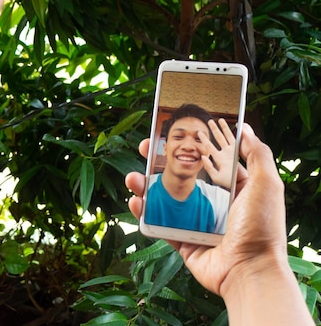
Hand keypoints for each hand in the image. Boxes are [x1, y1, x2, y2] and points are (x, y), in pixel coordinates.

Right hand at [126, 124, 312, 324]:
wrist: (249, 271)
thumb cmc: (260, 227)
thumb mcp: (266, 184)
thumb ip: (257, 154)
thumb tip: (244, 128)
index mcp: (233, 189)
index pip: (208, 160)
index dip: (190, 146)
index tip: (173, 133)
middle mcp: (213, 203)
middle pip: (180, 176)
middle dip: (159, 162)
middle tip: (145, 148)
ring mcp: (195, 222)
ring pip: (165, 199)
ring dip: (145, 186)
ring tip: (132, 178)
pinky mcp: (183, 240)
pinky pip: (159, 224)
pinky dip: (145, 214)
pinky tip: (136, 202)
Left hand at [197, 118, 236, 188]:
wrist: (240, 185)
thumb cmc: (229, 183)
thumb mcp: (215, 177)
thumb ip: (208, 167)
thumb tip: (203, 157)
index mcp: (218, 159)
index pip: (209, 146)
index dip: (204, 139)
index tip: (199, 132)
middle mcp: (225, 154)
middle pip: (218, 138)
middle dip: (214, 129)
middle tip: (209, 121)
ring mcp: (232, 152)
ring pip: (227, 137)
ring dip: (223, 128)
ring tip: (219, 120)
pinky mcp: (239, 152)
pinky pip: (236, 140)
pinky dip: (234, 133)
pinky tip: (234, 125)